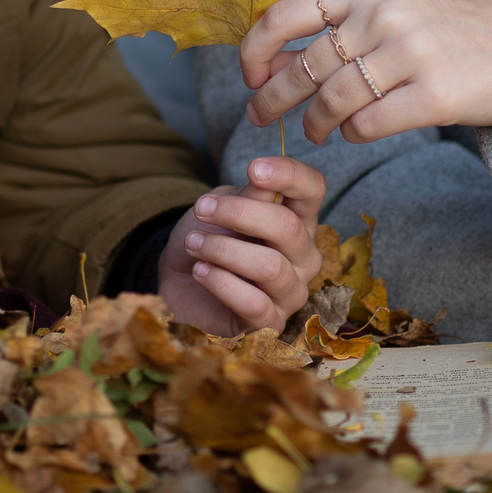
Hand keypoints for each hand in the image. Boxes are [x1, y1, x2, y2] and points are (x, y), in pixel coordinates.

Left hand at [157, 156, 327, 334]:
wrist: (178, 282)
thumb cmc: (207, 239)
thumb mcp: (220, 208)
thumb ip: (247, 197)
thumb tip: (263, 181)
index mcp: (297, 219)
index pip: (313, 189)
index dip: (290, 175)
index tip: (254, 169)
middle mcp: (304, 256)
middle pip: (287, 227)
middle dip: (239, 214)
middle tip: (202, 210)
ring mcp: (291, 291)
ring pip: (270, 266)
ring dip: (223, 250)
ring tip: (194, 244)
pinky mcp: (271, 323)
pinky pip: (255, 303)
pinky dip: (221, 283)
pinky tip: (200, 271)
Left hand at [239, 0, 491, 146]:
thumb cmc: (454, 28)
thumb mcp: (399, 2)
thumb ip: (345, 21)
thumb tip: (275, 57)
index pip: (288, 12)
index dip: (257, 47)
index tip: (249, 73)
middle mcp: (386, 14)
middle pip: (305, 66)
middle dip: (272, 97)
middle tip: (258, 116)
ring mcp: (411, 54)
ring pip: (333, 101)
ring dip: (315, 123)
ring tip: (315, 131)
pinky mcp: (435, 95)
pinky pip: (367, 125)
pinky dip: (353, 133)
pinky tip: (355, 132)